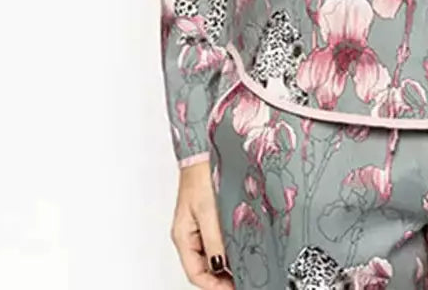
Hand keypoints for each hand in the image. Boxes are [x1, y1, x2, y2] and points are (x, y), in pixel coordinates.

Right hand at [171, 159, 233, 287]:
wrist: (203, 152)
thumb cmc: (202, 176)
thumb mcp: (208, 211)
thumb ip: (214, 239)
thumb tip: (219, 265)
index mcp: (183, 236)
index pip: (196, 273)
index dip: (214, 286)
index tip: (232, 289)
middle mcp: (189, 234)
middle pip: (203, 267)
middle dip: (220, 279)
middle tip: (241, 282)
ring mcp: (198, 226)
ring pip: (210, 255)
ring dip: (225, 265)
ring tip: (244, 270)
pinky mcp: (208, 217)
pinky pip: (216, 240)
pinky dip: (227, 249)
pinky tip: (240, 249)